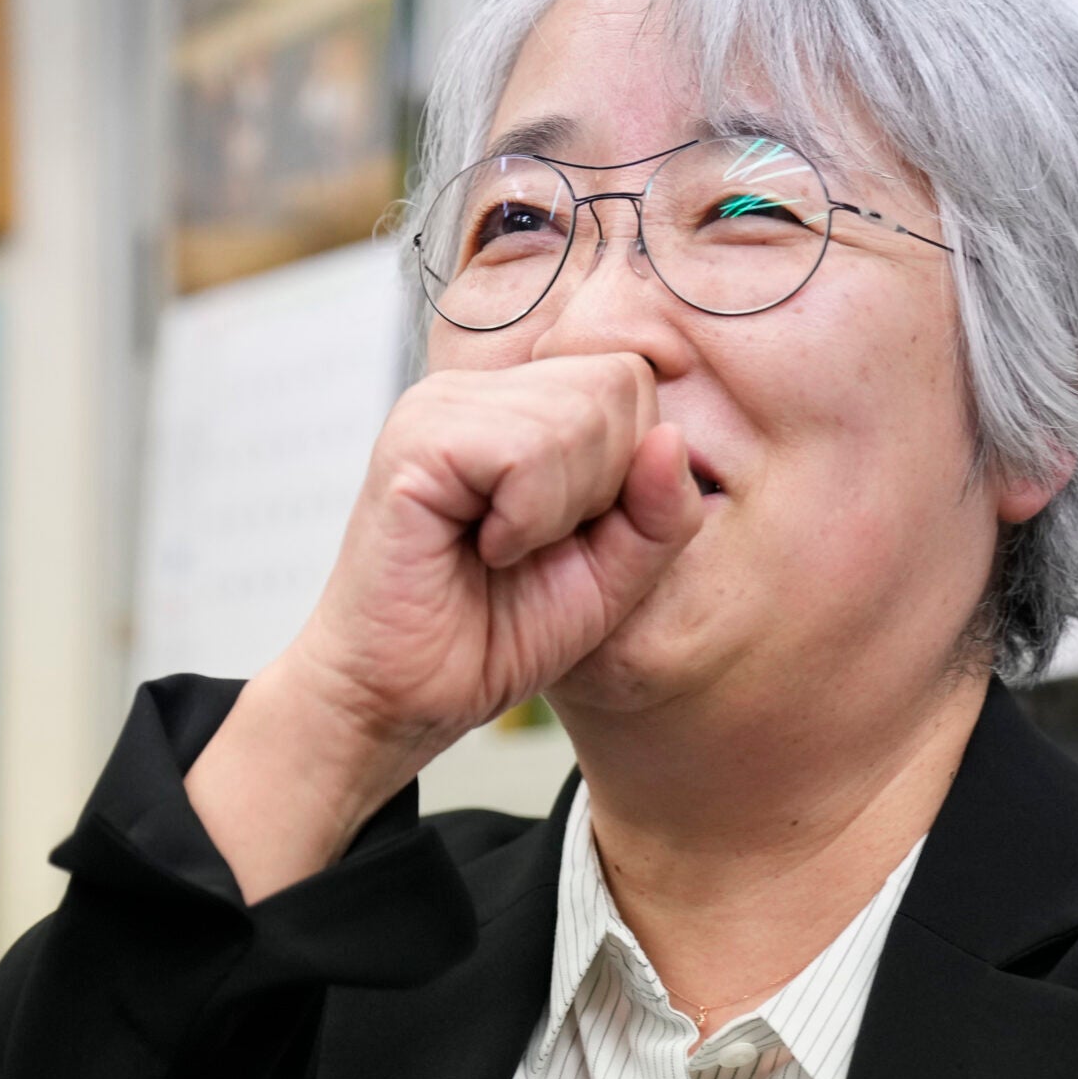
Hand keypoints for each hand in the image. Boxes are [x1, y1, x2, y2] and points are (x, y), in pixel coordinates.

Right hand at [186, 354, 702, 899]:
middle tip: (537, 543)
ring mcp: (441, 407)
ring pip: (580, 412)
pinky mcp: (416, 442)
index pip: (632, 379)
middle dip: (607, 484)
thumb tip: (672, 437)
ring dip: (563, 509)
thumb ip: (658, 514)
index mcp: (520, 406)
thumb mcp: (611, 578)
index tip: (572, 533)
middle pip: (619, 382)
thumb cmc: (494, 636)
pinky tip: (483, 547)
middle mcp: (478, 390)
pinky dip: (526, 519)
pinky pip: (525, 451)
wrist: (405, 699)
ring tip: (505, 548)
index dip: (633, 469)